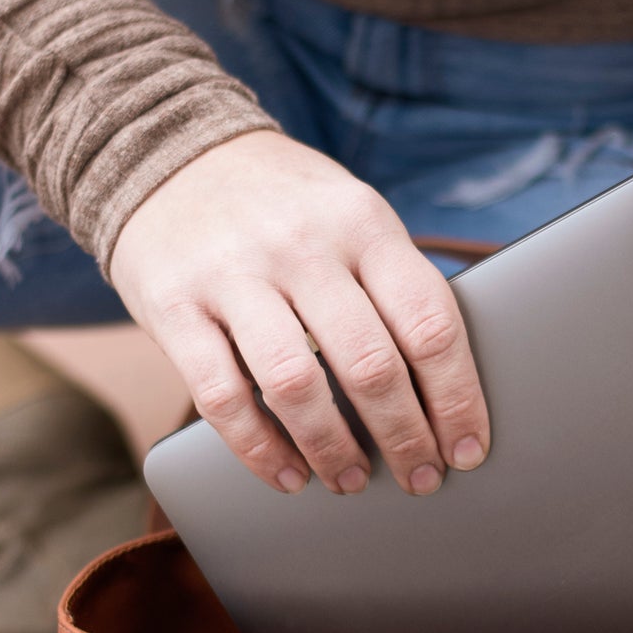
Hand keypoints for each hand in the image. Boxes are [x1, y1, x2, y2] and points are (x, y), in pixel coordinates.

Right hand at [111, 131, 489, 494]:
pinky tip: (288, 475)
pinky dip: (261, 450)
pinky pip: (223, 398)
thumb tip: (445, 391)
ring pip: (296, 386)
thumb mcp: (351, 215)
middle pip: (370, 363)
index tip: (466, 449)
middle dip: (405, 437)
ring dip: (334, 450)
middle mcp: (301, 245)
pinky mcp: (173, 307)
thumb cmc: (284, 206)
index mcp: (362, 223)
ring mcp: (233, 275)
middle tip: (420, 479)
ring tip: (353, 482)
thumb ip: (392, 283)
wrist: (166, 150)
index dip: (456, 399)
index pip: (430, 323)